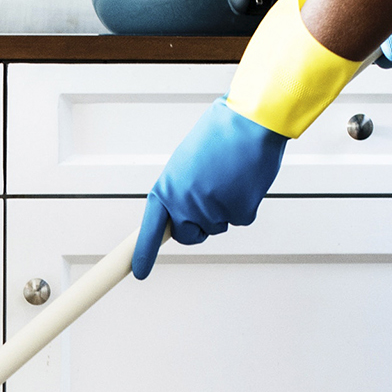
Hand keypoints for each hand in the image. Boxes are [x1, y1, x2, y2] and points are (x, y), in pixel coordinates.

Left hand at [132, 101, 288, 279]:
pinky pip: (241, 218)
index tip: (139, 271)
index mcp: (167, 188)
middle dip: (198, 226)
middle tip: (210, 199)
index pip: (150, 229)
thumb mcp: (186, 160)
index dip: (143, 253)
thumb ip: (180, 188)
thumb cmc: (220, 133)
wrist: (251, 120)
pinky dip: (246, 203)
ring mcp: (212, 210)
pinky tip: (245, 180)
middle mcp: (185, 203)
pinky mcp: (239, 212)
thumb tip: (182, 207)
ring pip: (217, 226)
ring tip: (230, 176)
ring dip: (225, 208)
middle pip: (189, 235)